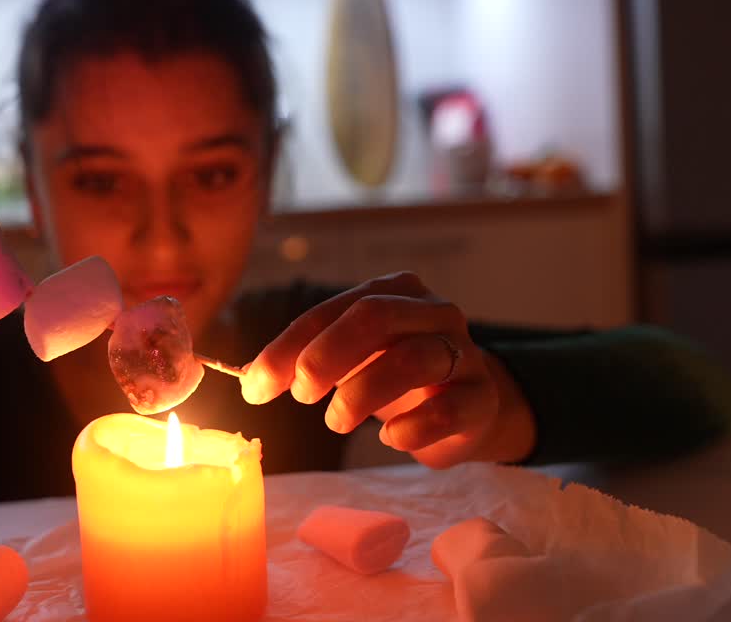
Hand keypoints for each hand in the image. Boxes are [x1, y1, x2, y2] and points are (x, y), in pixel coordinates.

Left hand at [243, 272, 535, 467]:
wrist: (465, 410)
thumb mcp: (349, 361)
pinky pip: (448, 409)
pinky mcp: (481, 398)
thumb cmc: (394, 378)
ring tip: (336, 421)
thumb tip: (250, 381)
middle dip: (326, 355)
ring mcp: (463, 353)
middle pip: (375, 317)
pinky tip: (390, 438)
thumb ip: (303, 363)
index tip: (256, 385)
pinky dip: (410, 428)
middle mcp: (432, 312)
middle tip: (301, 394)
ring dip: (361, 394)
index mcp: (394, 292)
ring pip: (413, 359)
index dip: (288, 346)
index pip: (332, 309)